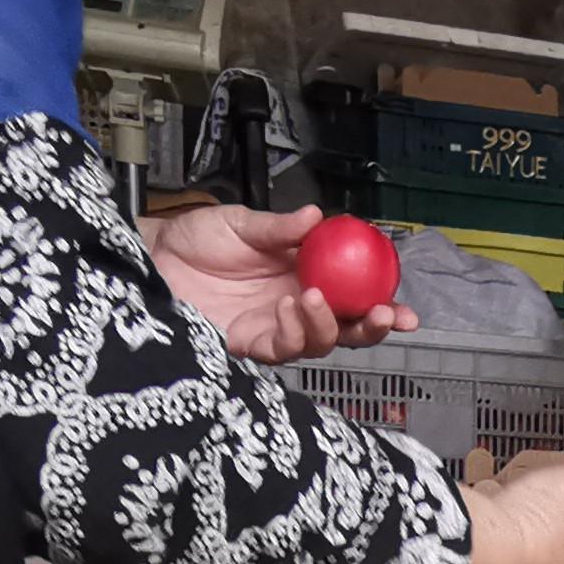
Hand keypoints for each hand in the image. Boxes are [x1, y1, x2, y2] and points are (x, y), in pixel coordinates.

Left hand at [147, 200, 420, 361]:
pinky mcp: (248, 345)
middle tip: (383, 314)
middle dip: (372, 329)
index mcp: (305, 276)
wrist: (156, 257)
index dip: (382, 306)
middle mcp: (296, 307)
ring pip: (319, 343)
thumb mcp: (243, 223)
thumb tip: (317, 217)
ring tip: (312, 296)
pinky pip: (283, 347)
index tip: (407, 310)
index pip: (354, 297)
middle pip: (347, 330)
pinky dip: (293, 329)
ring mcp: (274, 328)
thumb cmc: (198, 239)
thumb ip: (280, 227)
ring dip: (327, 324)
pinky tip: (288, 307)